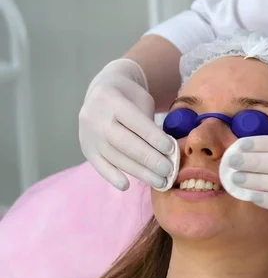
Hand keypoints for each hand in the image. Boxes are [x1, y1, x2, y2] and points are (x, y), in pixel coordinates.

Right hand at [79, 59, 174, 189]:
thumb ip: (150, 122)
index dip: (153, 137)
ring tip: (160, 181)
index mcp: (112, 100)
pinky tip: (126, 186)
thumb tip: (167, 152)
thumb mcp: (142, 100)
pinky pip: (98, 165)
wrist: (102, 91)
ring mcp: (88, 134)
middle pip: (124, 142)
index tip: (172, 150)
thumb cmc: (130, 98)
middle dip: (149, 158)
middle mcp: (96, 118)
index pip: (135, 121)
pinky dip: (112, 176)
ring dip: (139, 172)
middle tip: (169, 170)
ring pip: (114, 157)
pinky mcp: (86, 148)